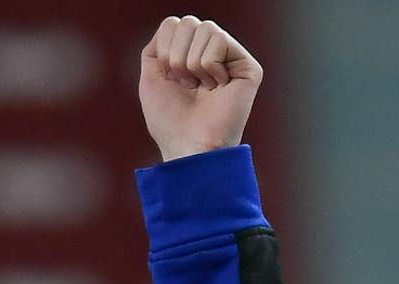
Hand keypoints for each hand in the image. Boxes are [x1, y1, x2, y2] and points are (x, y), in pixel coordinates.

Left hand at [139, 16, 262, 162]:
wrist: (188, 146)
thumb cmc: (169, 121)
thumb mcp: (151, 78)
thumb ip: (157, 47)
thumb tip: (173, 24)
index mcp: (190, 55)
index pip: (173, 24)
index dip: (164, 52)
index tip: (170, 81)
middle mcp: (212, 53)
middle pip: (188, 22)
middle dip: (177, 57)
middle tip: (186, 86)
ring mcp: (231, 58)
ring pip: (205, 28)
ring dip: (193, 63)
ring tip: (202, 88)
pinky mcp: (248, 66)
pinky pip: (219, 40)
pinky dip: (209, 67)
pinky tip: (218, 88)